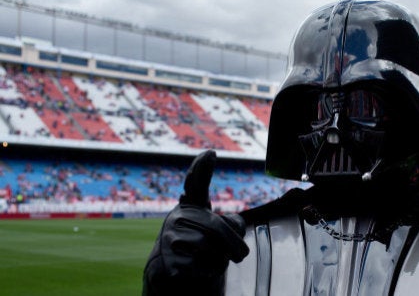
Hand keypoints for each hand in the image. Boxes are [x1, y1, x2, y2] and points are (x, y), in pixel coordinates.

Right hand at [143, 150, 249, 295]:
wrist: (171, 273)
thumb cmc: (199, 247)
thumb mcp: (214, 230)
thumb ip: (229, 224)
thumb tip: (233, 224)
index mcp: (189, 207)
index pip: (195, 184)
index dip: (201, 169)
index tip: (211, 152)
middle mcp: (177, 219)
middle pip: (216, 229)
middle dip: (234, 245)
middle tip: (240, 255)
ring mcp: (170, 240)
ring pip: (211, 250)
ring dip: (220, 261)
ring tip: (211, 261)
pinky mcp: (169, 262)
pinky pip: (202, 268)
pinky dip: (209, 274)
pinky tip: (199, 271)